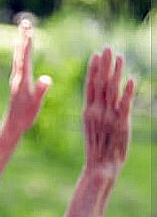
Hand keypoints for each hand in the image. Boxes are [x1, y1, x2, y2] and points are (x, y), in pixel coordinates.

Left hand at [2, 19, 51, 138]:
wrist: (13, 125)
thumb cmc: (25, 116)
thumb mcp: (36, 104)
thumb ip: (41, 91)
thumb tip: (47, 78)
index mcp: (22, 80)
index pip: (25, 58)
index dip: (27, 44)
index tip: (29, 31)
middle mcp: (17, 76)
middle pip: (20, 53)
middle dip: (23, 37)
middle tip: (25, 22)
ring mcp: (16, 78)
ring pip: (19, 56)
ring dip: (22, 42)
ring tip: (25, 30)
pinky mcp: (18, 81)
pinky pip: (20, 62)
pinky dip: (22, 52)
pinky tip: (23, 49)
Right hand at [82, 46, 133, 181]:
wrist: (99, 168)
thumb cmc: (97, 149)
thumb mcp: (92, 127)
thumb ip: (96, 111)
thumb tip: (97, 101)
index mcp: (88, 111)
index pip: (90, 85)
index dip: (94, 69)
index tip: (96, 54)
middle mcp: (96, 112)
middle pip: (100, 84)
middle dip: (104, 65)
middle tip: (107, 48)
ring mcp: (108, 118)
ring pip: (112, 91)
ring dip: (116, 73)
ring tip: (119, 57)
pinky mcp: (121, 125)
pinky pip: (124, 106)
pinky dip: (127, 94)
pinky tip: (130, 81)